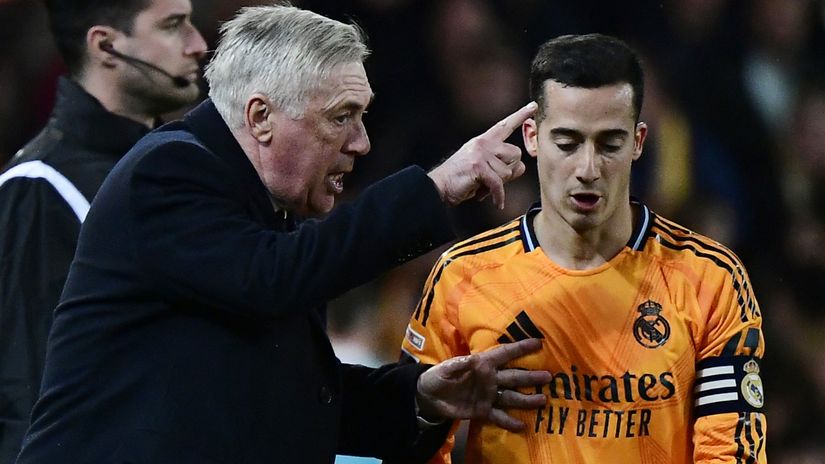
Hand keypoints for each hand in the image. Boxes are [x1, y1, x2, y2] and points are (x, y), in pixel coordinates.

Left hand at [415, 338, 550, 431]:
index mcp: (482, 363)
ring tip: (542, 401)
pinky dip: (509, 421)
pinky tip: (523, 426)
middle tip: (548, 377)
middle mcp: (490, 378)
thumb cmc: (438, 376)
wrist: (430, 397)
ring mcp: (489, 395)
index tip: (538, 343)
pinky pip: (499, 416)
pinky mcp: (483, 410)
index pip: (504, 354)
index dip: (520, 348)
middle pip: (513, 377)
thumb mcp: (445, 369)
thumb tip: (471, 361)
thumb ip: (458, 365)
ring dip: (526, 399)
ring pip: (511, 396)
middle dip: (530, 376)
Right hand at [427, 101, 536, 209]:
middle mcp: (483, 143)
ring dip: (499, 185)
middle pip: (515, 154)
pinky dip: (498, 196)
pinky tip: (497, 203)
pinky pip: (498, 184)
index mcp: (484, 140)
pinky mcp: (478, 166)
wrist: (439, 186)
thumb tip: (521, 168)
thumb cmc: (461, 179)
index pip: (505, 126)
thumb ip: (503, 166)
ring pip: (508, 171)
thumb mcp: (484, 169)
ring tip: (483, 187)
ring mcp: (480, 153)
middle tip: (493, 180)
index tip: (533, 106)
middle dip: (509, 171)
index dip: (520, 116)